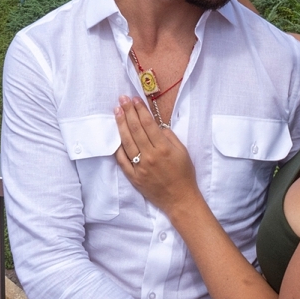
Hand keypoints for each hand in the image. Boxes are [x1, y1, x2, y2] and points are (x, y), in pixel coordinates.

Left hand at [113, 96, 201, 215]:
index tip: (135, 99)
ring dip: (121, 125)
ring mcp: (140, 167)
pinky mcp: (134, 177)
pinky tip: (116, 136)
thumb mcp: (182, 152)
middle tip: (122, 99)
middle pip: (135, 129)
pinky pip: (122, 160)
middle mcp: (150, 156)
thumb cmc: (184, 174)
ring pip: (127, 142)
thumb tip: (156, 125)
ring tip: (116, 111)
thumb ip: (169, 136)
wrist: (180, 199)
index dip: (140, 110)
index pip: (148, 124)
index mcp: (163, 148)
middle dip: (128, 112)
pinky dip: (118, 148)